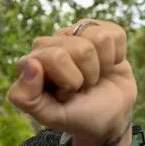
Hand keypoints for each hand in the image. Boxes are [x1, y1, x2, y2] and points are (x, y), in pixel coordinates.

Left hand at [8, 19, 136, 145]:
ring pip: (99, 39)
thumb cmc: (77, 116)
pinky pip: (114, 34)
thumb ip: (28, 97)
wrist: (109, 116)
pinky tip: (106, 65)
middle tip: (82, 87)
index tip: (67, 94)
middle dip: (87, 75)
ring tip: (94, 77)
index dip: (69, 81)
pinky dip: (116, 57)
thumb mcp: (51, 116)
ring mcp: (73, 33)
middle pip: (81, 48)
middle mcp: (50, 43)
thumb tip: (32, 63)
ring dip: (102, 66)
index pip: (56, 57)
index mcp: (31, 62)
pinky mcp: (98, 29)